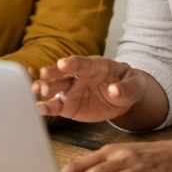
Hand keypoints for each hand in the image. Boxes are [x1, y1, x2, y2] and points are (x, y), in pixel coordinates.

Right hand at [32, 56, 148, 122]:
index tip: (63, 63)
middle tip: (44, 77)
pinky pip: (55, 106)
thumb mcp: (135, 85)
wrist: (121, 97)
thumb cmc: (127, 85)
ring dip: (45, 88)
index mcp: (94, 66)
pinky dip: (46, 107)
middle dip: (53, 74)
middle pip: (63, 74)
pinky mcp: (67, 105)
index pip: (82, 63)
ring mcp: (71, 90)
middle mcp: (78, 76)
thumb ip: (127, 88)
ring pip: (55, 88)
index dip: (72, 63)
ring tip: (36, 91)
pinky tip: (38, 108)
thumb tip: (115, 91)